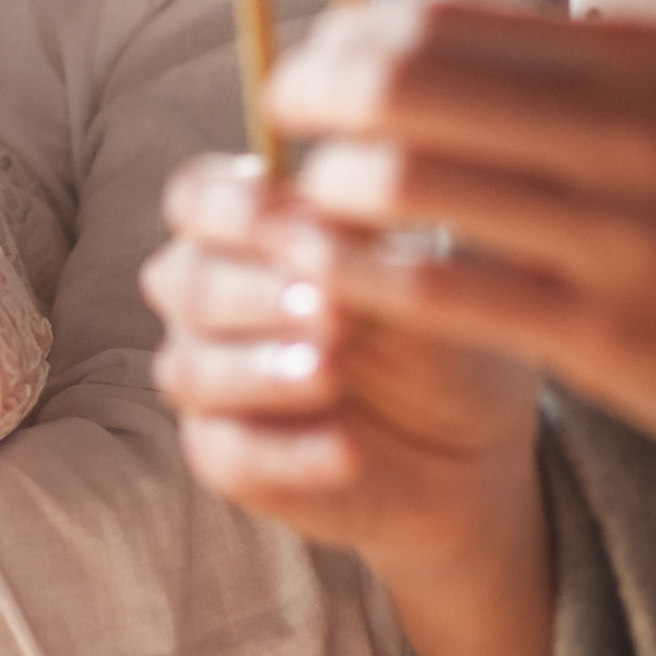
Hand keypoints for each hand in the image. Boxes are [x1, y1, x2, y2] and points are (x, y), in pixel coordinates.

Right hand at [144, 157, 544, 565]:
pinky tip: (349, 448)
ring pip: (194, 371)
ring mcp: (207, 379)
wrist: (469, 441)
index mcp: (240, 233)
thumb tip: (314, 227)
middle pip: (186, 284)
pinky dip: (292, 452)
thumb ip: (362, 252)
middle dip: (255, 294)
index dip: (232, 210)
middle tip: (330, 310)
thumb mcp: (418, 284)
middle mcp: (206, 301)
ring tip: (333, 373)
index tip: (297, 227)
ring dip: (263, 371)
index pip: (196, 200)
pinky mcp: (224, 455)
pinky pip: (232, 454)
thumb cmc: (432, 335)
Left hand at [269, 0, 655, 551]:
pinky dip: (354, 273)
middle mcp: (630, 132)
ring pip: (404, 180)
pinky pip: (433, 290)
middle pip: (403, 80)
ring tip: (302, 201)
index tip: (310, 63)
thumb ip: (551, 72)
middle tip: (277, 119)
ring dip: (321, 188)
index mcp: (641, 60)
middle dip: (310, 95)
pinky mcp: (601, 333)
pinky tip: (322, 271)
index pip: (439, 18)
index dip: (345, 37)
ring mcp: (618, 234)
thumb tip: (396, 39)